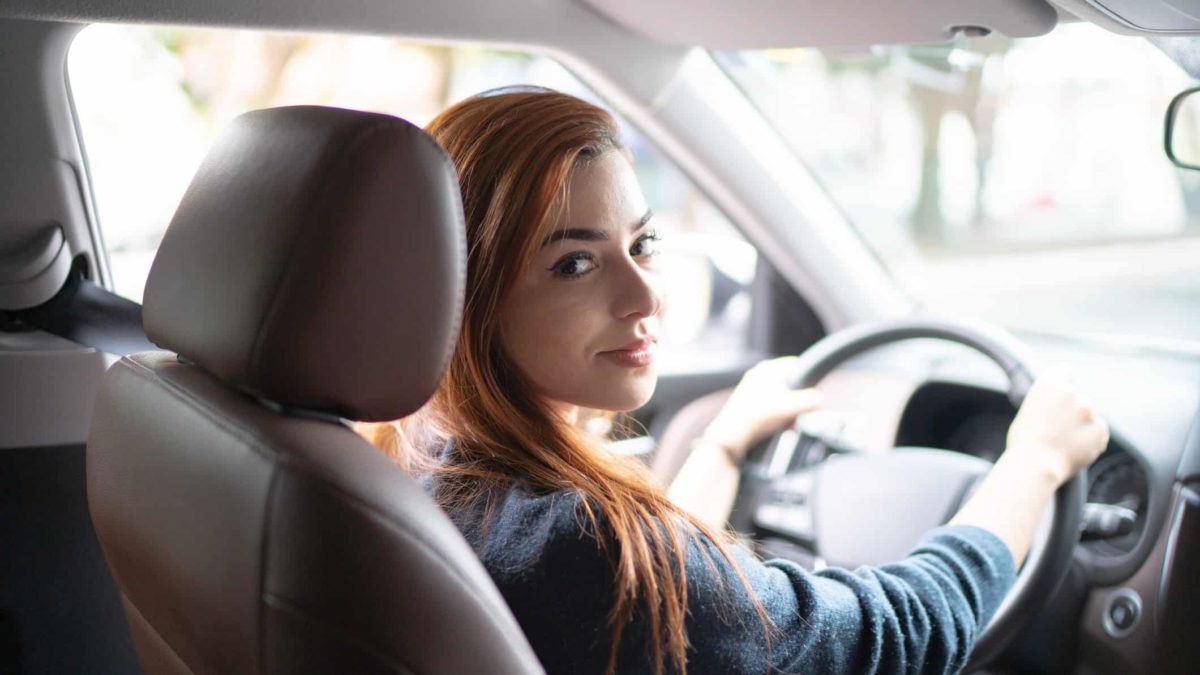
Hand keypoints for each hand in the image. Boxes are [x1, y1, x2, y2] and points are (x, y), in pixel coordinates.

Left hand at [704, 356, 823, 457]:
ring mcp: (751, 389)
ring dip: (789, 409)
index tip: (815, 393)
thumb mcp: (791, 407)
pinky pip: (770, 406)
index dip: (808, 380)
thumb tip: (821, 401)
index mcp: (768, 368)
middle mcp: (758, 375)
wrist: (731, 436)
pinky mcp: (747, 404)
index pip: (797, 365)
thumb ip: (811, 401)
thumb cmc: (756, 418)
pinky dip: (778, 415)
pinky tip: (780, 427)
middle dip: (799, 399)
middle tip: (802, 412)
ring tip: (791, 422)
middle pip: (789, 383)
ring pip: (780, 396)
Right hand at [1003, 378, 1109, 485]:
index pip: (1066, 371)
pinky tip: (1076, 448)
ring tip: (1065, 442)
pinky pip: (1099, 431)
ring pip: (1089, 415)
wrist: (1035, 465)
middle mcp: (1071, 392)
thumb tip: (1059, 407)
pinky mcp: (1101, 428)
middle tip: (1060, 429)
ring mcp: (1088, 409)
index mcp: (1050, 384)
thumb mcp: (1029, 411)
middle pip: (1079, 397)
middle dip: (1074, 411)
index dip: (1066, 381)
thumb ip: (1048, 402)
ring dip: (1083, 425)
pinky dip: (1092, 439)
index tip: (1066, 392)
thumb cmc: (1025, 443)